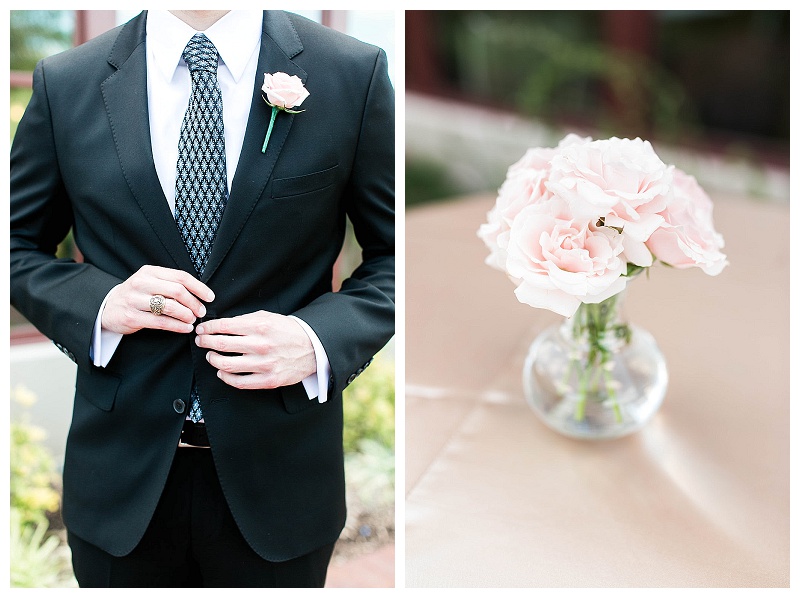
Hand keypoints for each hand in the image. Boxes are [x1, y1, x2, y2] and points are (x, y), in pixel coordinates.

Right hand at [102, 265, 214, 334]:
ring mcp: (135, 300)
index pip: (180, 276)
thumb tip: (199, 294)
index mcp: (150, 272)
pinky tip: (185, 328)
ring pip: (169, 306)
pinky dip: (177, 326)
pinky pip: (161, 322)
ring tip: (192, 320)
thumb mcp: (150, 283)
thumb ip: (170, 285)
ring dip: (186, 315)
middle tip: (201, 312)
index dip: (198, 287)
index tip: (210, 297)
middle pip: (177, 290)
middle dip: (194, 303)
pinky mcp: (132, 316)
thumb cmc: (136, 296)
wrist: (106, 307)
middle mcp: (141, 283)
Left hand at [195, 310, 315, 389]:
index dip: (208, 328)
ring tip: (211, 355)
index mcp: (260, 326)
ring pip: (226, 365)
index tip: (202, 329)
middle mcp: (261, 345)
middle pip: (221, 345)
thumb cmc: (289, 332)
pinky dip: (225, 377)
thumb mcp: (269, 317)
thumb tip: (221, 325)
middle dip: (205, 342)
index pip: (224, 326)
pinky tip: (222, 372)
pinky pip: (239, 382)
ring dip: (213, 359)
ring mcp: (264, 364)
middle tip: (201, 341)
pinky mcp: (268, 380)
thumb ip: (245, 320)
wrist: (313, 348)